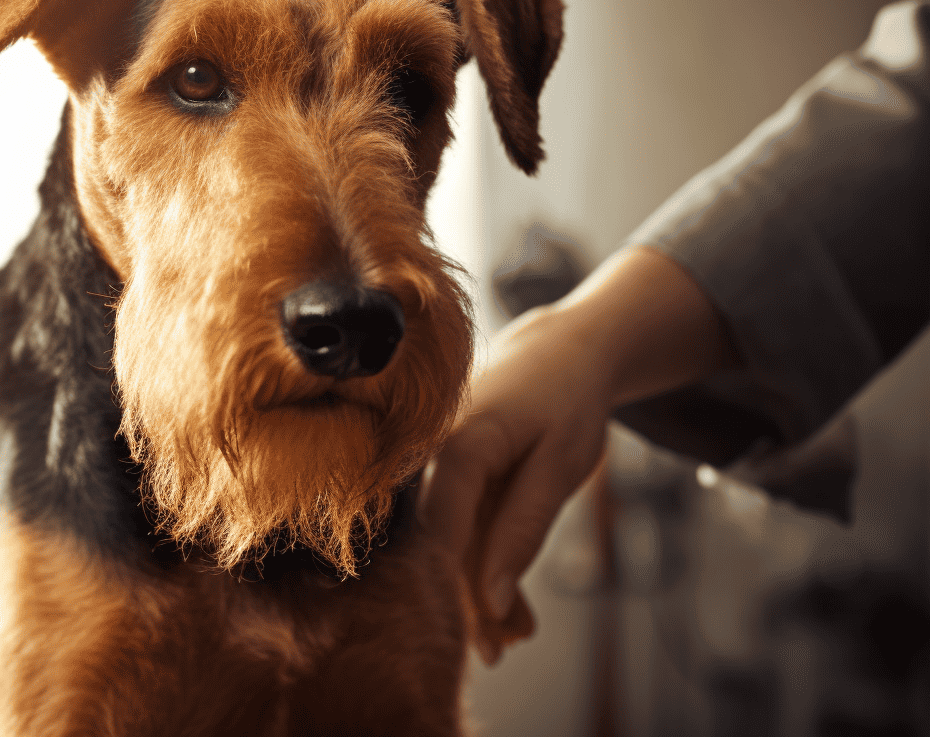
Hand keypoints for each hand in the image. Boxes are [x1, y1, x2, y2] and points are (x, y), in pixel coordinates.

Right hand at [423, 305, 611, 663]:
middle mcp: (433, 454)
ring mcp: (438, 462)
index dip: (452, 586)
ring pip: (451, 539)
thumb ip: (522, 529)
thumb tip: (488, 596)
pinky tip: (508, 603)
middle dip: (470, 599)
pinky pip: (461, 523)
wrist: (561, 349)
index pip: (440, 531)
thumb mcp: (559, 466)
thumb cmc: (566, 400)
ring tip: (513, 636)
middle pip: (441, 543)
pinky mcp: (450, 471)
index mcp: (458, 445)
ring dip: (479, 587)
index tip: (469, 635)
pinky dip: (484, 559)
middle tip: (501, 649)